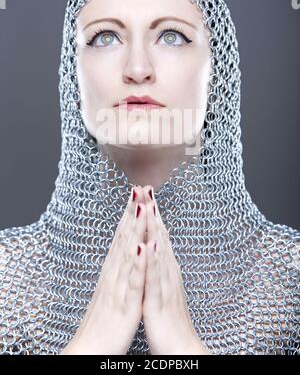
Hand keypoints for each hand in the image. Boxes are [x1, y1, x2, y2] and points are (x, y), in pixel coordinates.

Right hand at [60, 185, 146, 354]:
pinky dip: (138, 263)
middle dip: (134, 211)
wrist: (91, 347)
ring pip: (129, 252)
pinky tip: (142, 247)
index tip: (139, 191)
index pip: (124, 234)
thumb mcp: (113, 286)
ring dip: (135, 228)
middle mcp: (114, 271)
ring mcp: (119, 285)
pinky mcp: (125, 303)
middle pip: (125, 236)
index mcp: (114, 268)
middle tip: (140, 187)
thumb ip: (118, 266)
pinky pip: (133, 281)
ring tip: (141, 206)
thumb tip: (125, 248)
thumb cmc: (105, 318)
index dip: (132, 212)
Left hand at [140, 185, 209, 354]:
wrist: (180, 346)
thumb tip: (155, 246)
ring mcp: (165, 284)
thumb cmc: (168, 317)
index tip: (143, 191)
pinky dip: (153, 259)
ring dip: (154, 228)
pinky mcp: (160, 300)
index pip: (156, 234)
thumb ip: (160, 265)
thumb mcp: (161, 285)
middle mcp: (167, 271)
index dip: (150, 212)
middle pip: (159, 236)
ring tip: (149, 206)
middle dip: (152, 211)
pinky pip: (155, 277)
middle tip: (146, 187)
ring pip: (159, 251)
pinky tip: (150, 243)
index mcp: (164, 267)